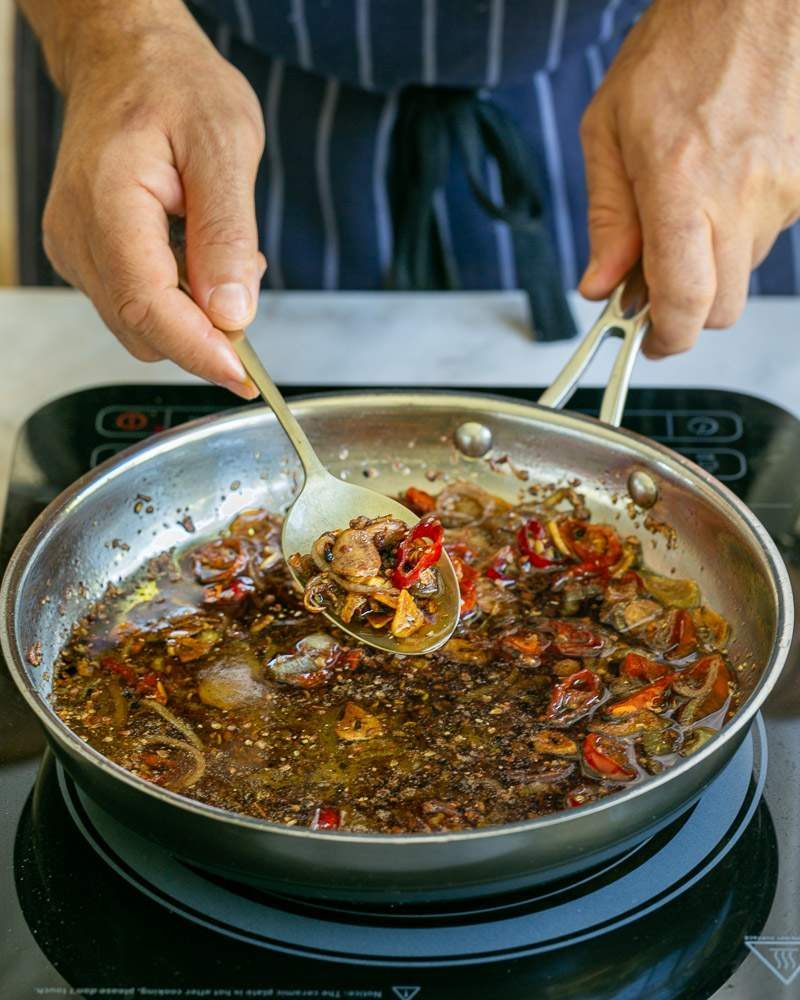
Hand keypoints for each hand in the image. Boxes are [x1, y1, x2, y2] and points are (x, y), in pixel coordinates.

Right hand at [40, 4, 263, 394]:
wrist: (127, 59)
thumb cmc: (173, 86)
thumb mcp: (225, 146)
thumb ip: (227, 235)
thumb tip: (232, 314)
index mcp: (108, 203)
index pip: (148, 307)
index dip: (199, 350)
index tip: (243, 377)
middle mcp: (78, 236)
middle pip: (144, 330)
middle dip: (205, 329)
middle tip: (246, 274)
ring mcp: (74, 249)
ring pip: (141, 325)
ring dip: (193, 312)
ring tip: (218, 246)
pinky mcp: (85, 257)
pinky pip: (136, 304)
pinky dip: (177, 297)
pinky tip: (194, 251)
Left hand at [578, 0, 799, 356]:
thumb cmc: (682, 46)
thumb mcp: (609, 130)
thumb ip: (607, 218)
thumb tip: (601, 285)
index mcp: (682, 185)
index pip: (685, 303)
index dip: (665, 339)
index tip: (647, 342)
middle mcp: (741, 196)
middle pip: (721, 308)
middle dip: (684, 310)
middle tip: (651, 282)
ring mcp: (783, 191)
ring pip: (743, 271)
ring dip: (709, 262)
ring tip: (683, 205)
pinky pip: (766, 234)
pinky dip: (735, 229)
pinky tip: (717, 184)